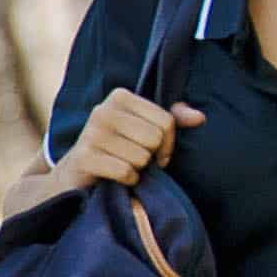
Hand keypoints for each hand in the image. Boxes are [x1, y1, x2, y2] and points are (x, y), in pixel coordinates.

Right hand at [52, 88, 198, 191]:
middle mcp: (103, 110)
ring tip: (122, 166)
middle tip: (136, 160)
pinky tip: (116, 178)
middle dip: (151, 156)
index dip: (168, 143)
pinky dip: (127, 180)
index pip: (167, 121)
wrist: (76, 174)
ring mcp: (90, 133)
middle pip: (155, 138)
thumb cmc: (119, 149)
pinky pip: (125, 171)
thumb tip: (200, 118)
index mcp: (120, 96)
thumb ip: (173, 119)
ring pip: (141, 157)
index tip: (156, 151)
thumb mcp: (144, 129)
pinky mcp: (83, 158)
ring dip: (137, 169)